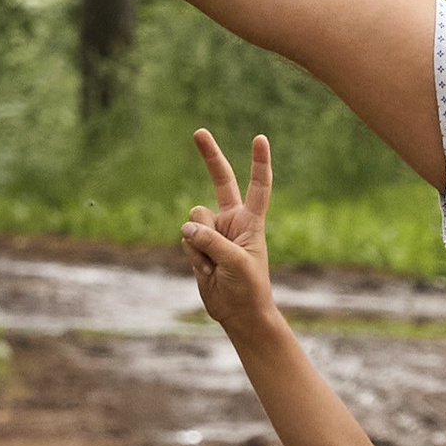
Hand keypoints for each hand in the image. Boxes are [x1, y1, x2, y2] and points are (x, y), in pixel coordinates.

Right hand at [182, 129, 278, 340]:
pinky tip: (206, 270)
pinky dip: (192, 255)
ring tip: (215, 264)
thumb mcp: (236, 263)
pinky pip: (186, 239)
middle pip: (220, 181)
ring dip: (200, 242)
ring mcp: (213, 231)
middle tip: (199, 132)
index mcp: (251, 221)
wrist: (238, 313)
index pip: (258, 186)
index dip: (259, 163)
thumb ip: (213, 241)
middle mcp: (232, 220)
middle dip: (210, 156)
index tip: (260, 138)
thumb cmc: (248, 288)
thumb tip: (188, 227)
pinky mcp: (198, 245)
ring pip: (194, 218)